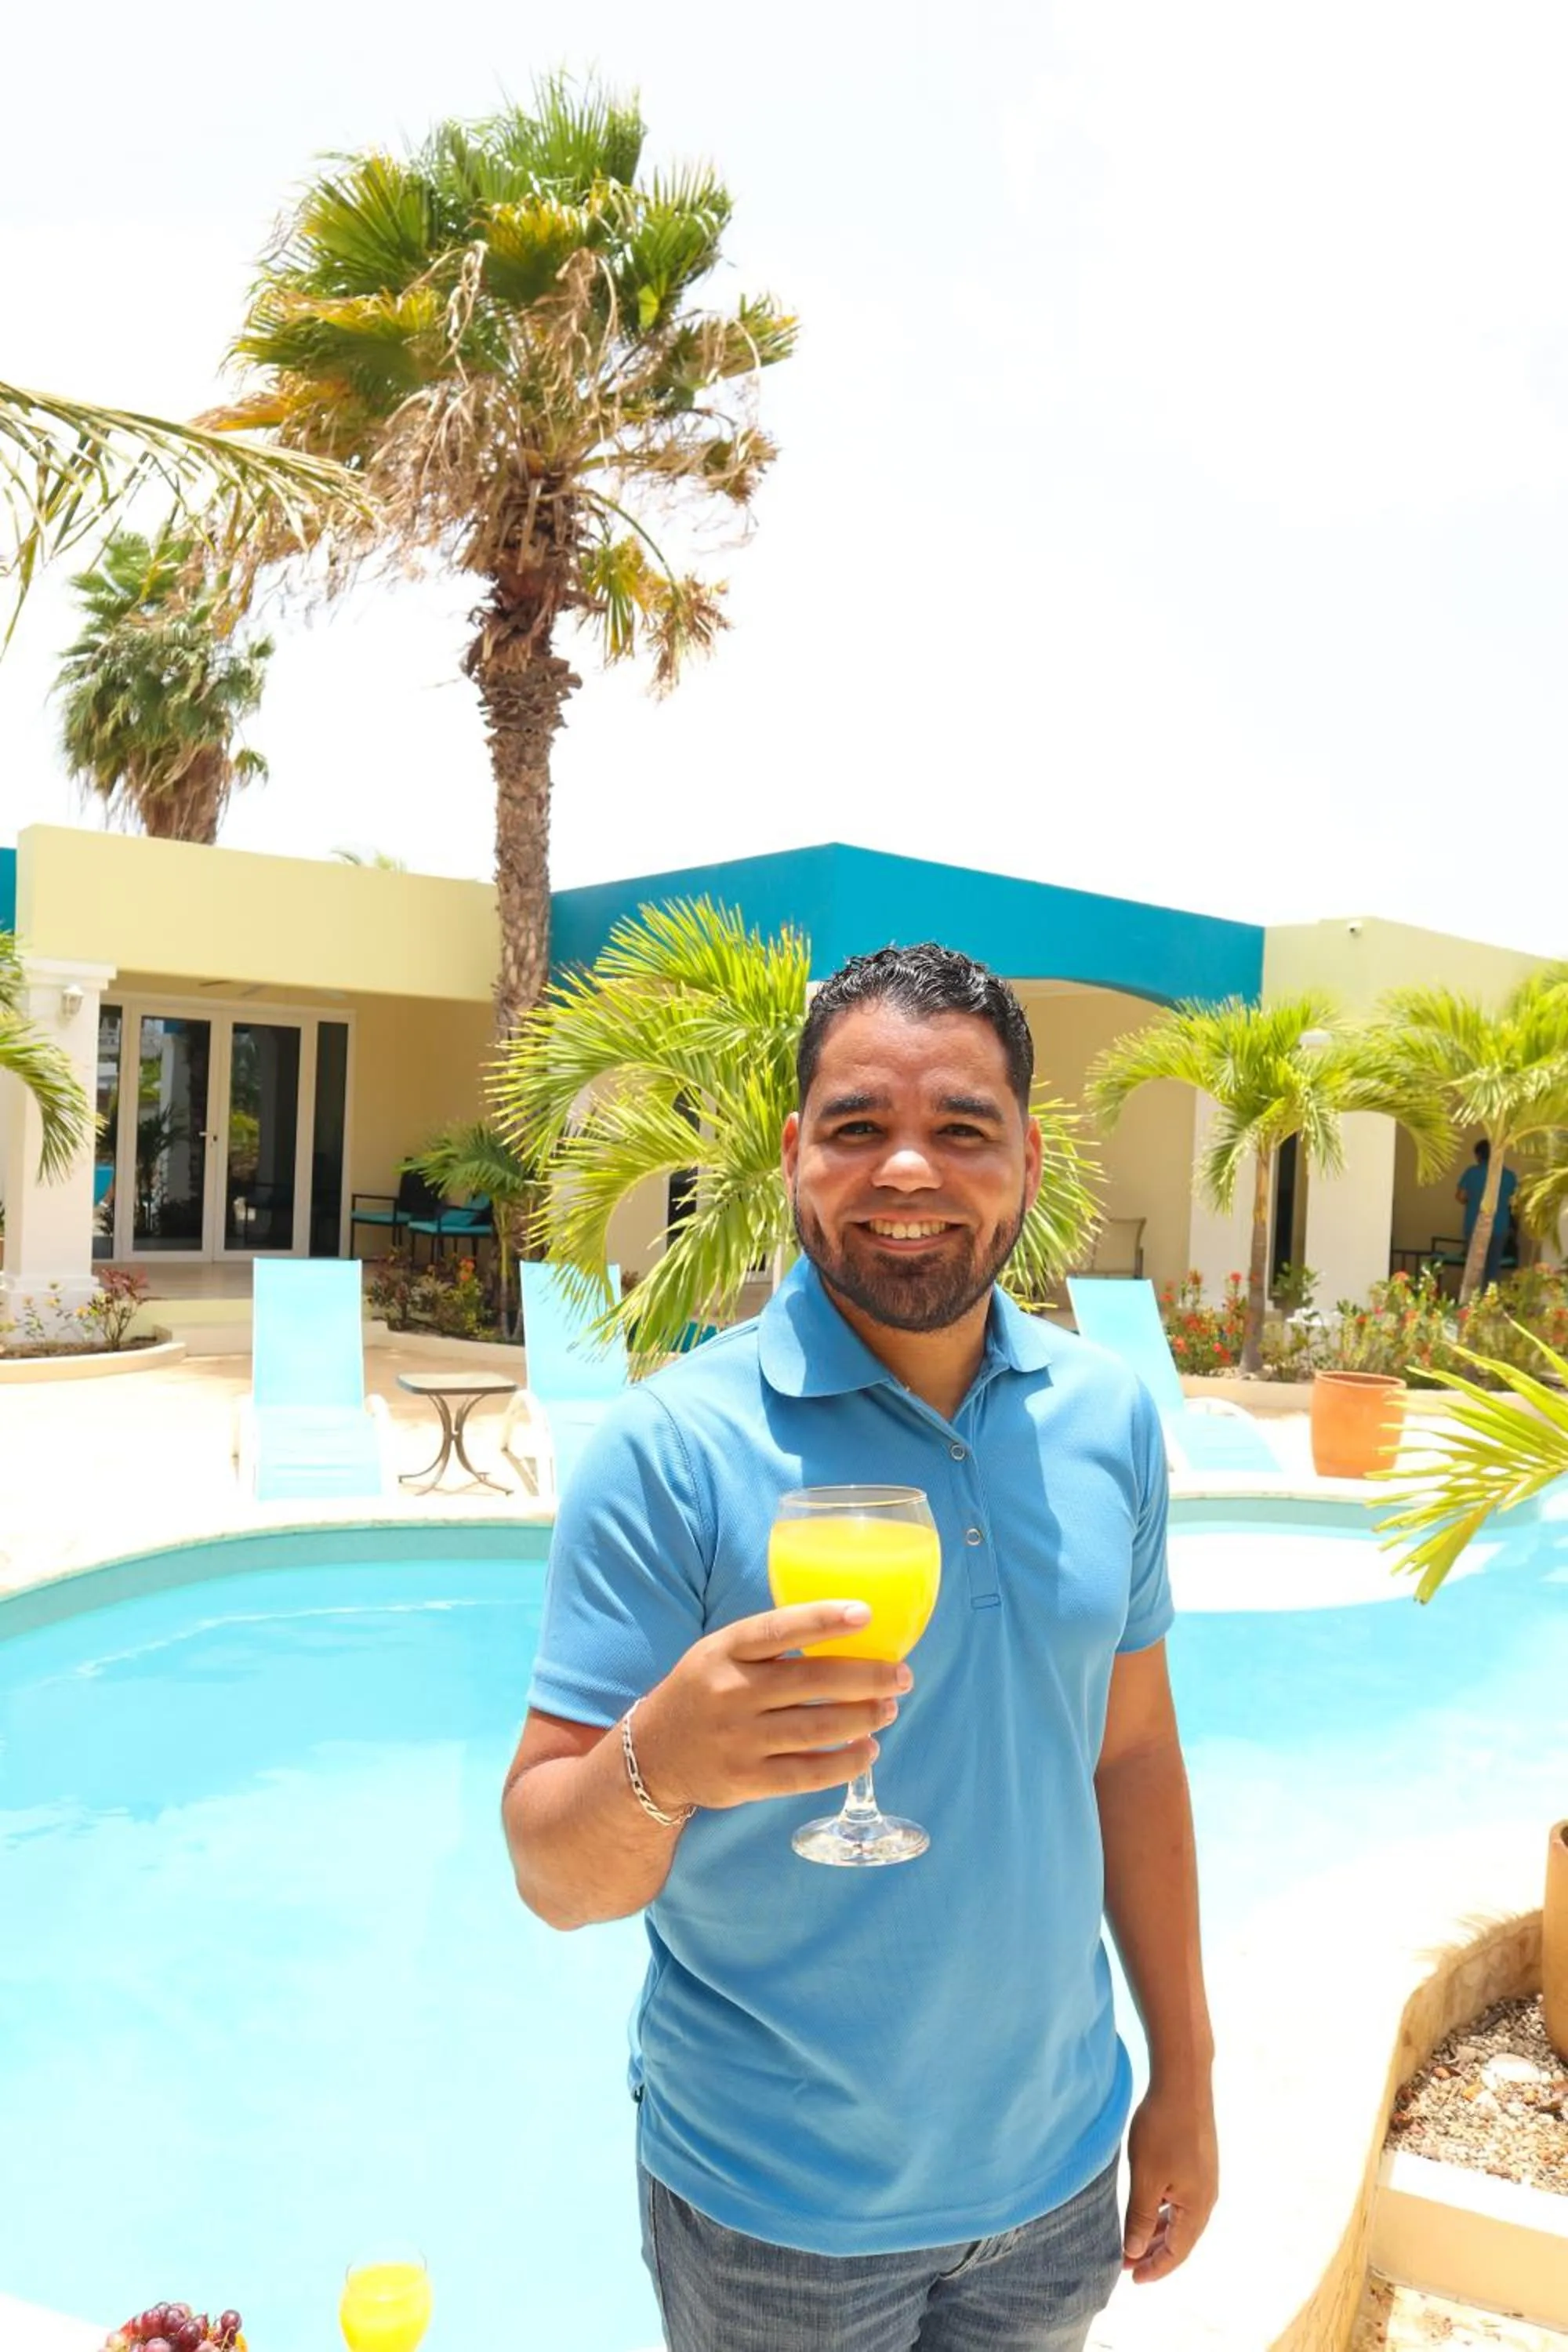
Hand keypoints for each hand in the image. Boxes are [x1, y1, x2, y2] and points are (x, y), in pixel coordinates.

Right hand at [631, 1602, 912, 1814]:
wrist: (651, 1756)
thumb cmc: (703, 1692)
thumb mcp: (719, 1653)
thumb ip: (769, 1644)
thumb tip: (847, 1632)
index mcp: (723, 1651)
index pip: (777, 1629)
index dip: (823, 1620)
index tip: (866, 1613)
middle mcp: (730, 1693)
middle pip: (810, 1682)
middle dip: (866, 1677)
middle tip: (902, 1675)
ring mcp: (737, 1740)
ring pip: (816, 1728)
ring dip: (863, 1718)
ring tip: (889, 1708)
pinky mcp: (746, 1780)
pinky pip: (807, 1774)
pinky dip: (845, 1763)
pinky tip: (869, 1751)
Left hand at [1121, 2078, 1218, 2283]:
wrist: (1183, 2083)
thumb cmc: (1162, 2130)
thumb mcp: (1146, 2179)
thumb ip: (1140, 2218)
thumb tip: (1135, 2252)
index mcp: (1198, 2208)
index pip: (1177, 2253)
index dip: (1154, 2268)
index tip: (1131, 2278)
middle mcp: (1207, 2198)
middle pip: (1182, 2239)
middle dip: (1155, 2253)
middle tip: (1128, 2263)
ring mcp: (1205, 2179)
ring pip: (1181, 2218)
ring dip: (1159, 2232)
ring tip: (1134, 2241)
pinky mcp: (1199, 2162)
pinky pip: (1182, 2199)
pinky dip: (1164, 2211)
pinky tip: (1149, 2207)